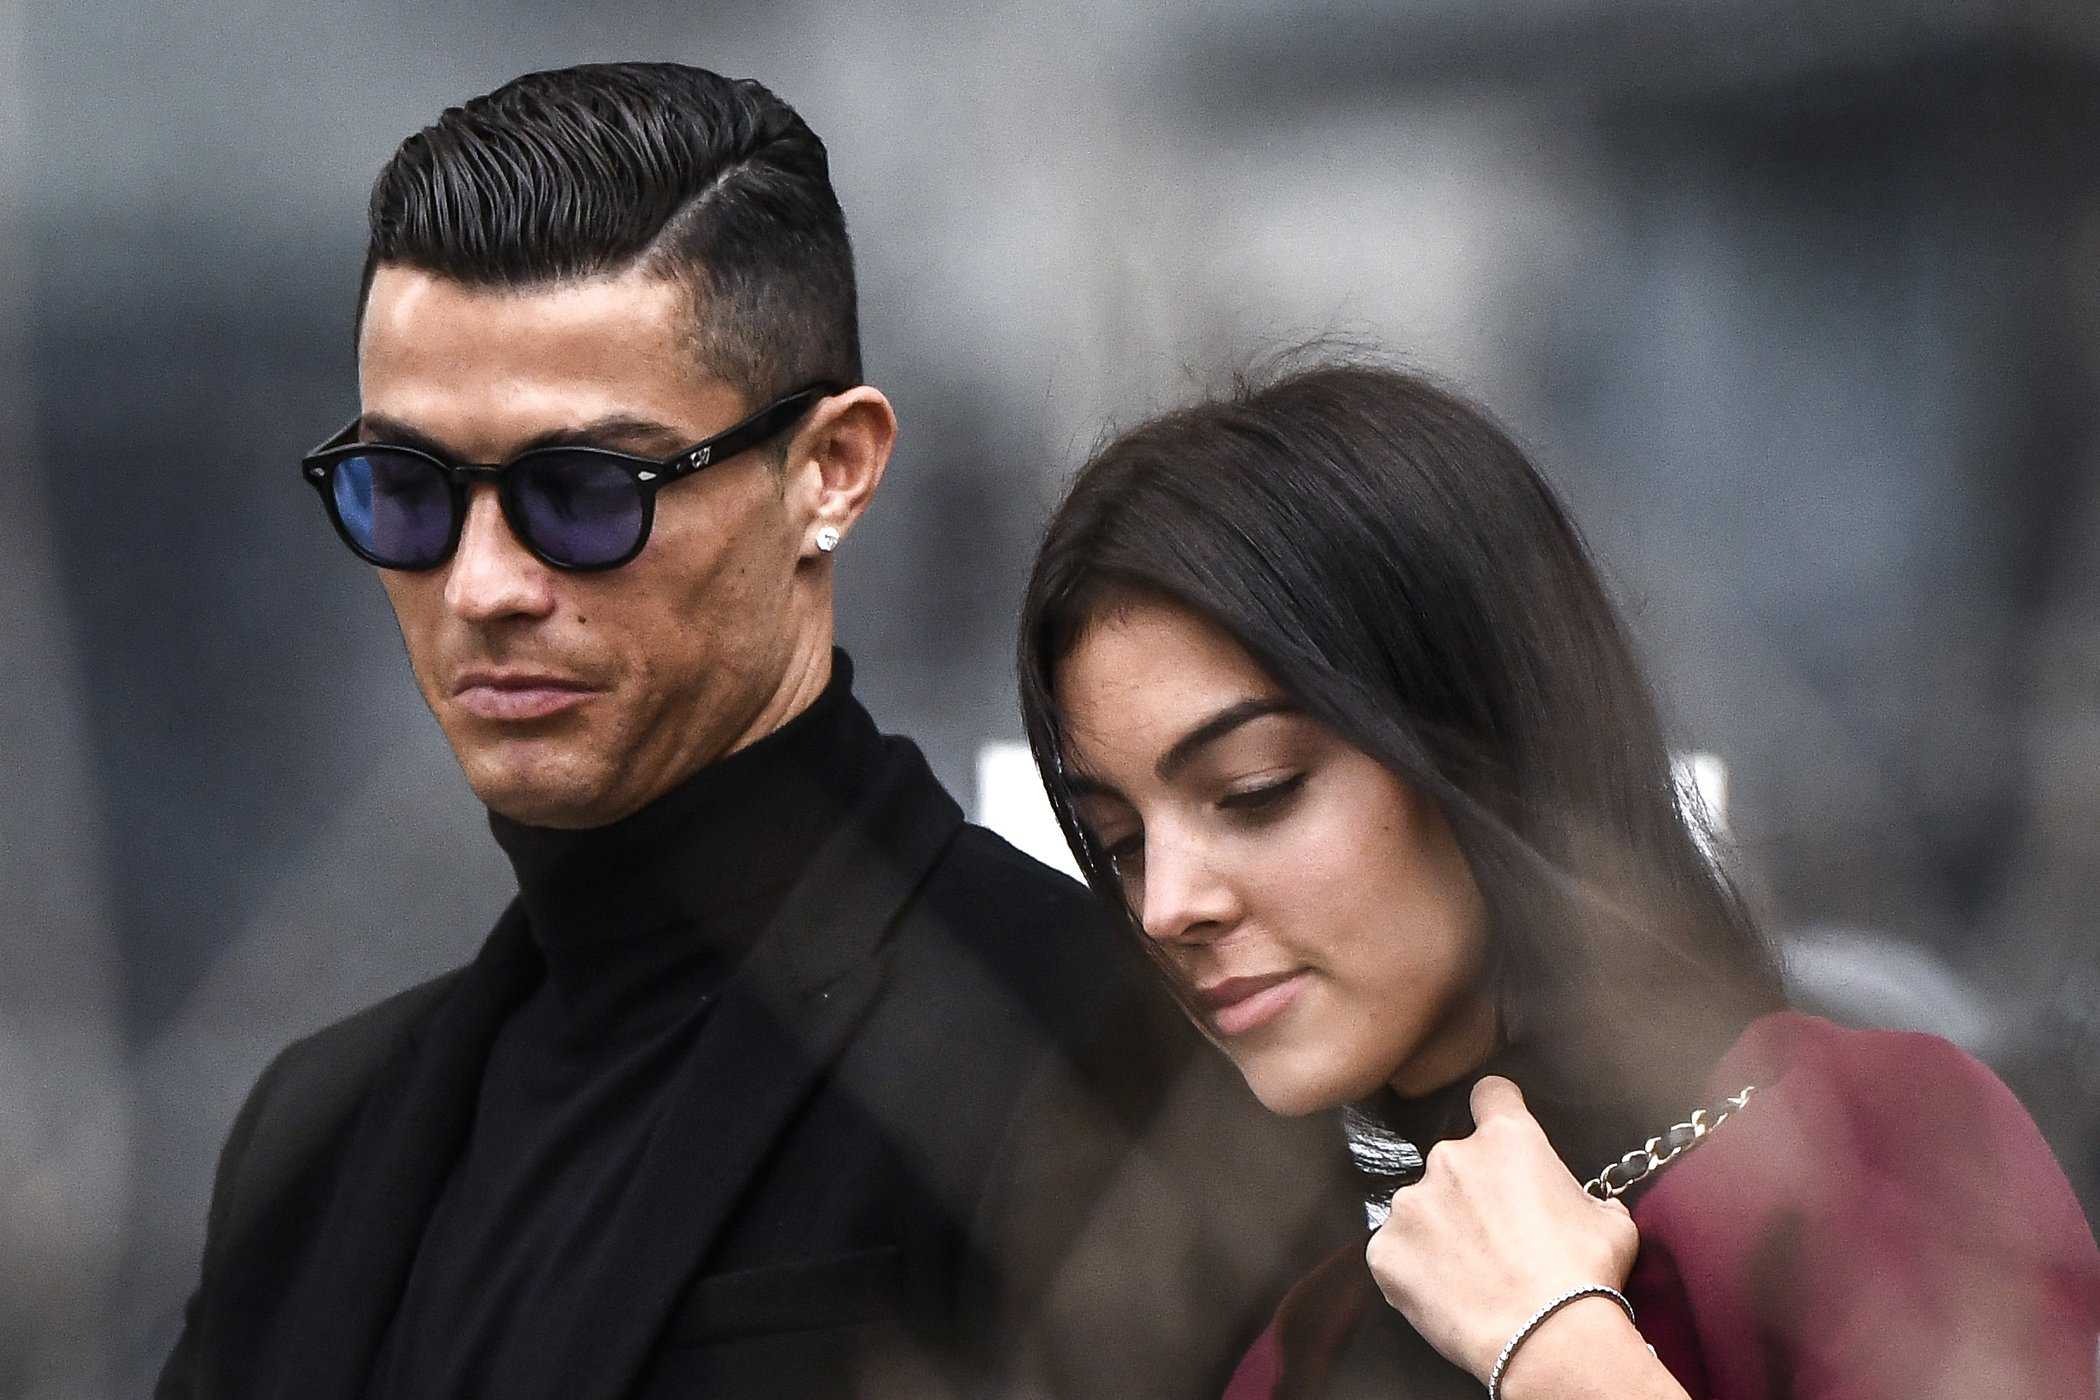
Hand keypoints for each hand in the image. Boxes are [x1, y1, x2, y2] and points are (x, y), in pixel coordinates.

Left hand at [1365, 1075, 1640, 1383]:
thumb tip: (1591, 1206)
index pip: (1490, 1095)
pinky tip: (1445, 1295)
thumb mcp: (1611, 1222)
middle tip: (1497, 1238)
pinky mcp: (1384, 1249)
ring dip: (1440, 1231)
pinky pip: (1396, 1251)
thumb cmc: (1585, 1273)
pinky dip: (1415, 1269)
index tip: (1500, 1137)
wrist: (1546, 1337)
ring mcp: (1410, 1203)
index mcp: (1505, 1139)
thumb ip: (1588, 1199)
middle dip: (1472, 1193)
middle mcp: (1449, 1158)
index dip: (1497, 1110)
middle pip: (1457, 1164)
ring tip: (1471, 1274)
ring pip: (1423, 1209)